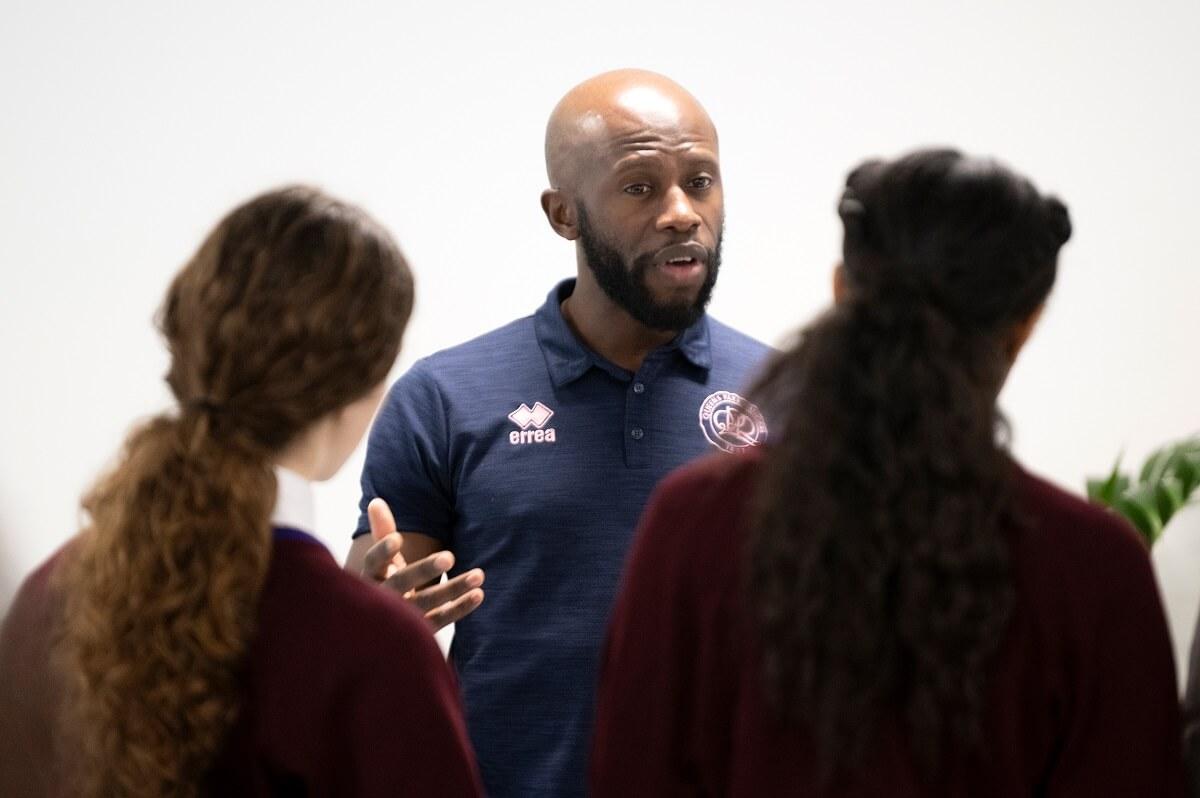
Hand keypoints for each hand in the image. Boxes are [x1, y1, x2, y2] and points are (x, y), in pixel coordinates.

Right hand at [361, 498, 484, 630]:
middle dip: (424, 569)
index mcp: (370, 577)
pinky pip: (441, 620)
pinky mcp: (418, 632)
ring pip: (426, 603)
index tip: (397, 539)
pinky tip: (479, 594)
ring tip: (479, 574)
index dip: (383, 552)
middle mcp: (382, 598)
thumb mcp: (381, 560)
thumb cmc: (383, 582)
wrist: (379, 630)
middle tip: (450, 556)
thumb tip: (376, 501)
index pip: (373, 563)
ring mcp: (400, 618)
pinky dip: (460, 608)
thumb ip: (382, 531)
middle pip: (401, 584)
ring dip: (453, 588)